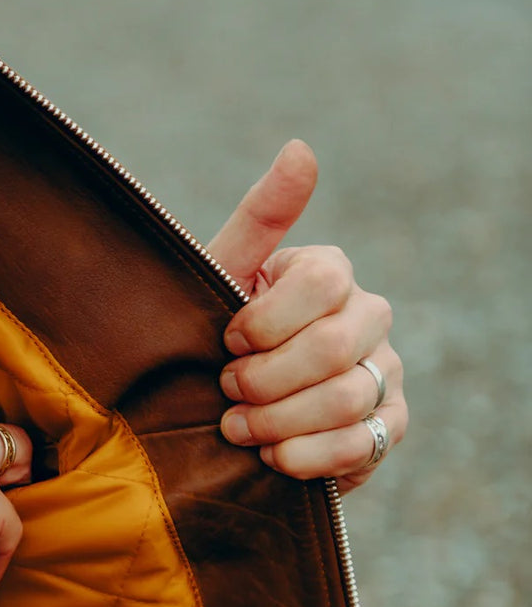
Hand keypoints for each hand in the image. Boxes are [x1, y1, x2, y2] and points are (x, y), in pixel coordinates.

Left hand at [208, 140, 406, 492]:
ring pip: (345, 399)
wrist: (221, 413)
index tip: (225, 341)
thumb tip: (301, 149)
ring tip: (237, 428)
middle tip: (226, 391)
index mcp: (331, 273)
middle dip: (264, 379)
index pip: (321, 281)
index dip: (263, 321)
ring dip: (277, 422)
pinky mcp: (388, 426)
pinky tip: (269, 456)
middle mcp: (370, 317)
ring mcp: (386, 372)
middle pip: (333, 347)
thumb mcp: (221, 276)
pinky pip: (358, 445)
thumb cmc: (217, 338)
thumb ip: (259, 217)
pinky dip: (304, 457)